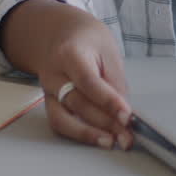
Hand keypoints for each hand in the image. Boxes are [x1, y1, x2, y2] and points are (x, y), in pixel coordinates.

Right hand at [0, 0, 132, 149]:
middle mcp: (53, 74)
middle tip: (127, 136)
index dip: (108, 101)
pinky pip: (59, 123)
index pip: (89, 81)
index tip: (127, 116)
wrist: (58, 32)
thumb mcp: (107, 48)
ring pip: (62, 119)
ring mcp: (47, 91)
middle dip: (105, 123)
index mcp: (69, 54)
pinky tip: (97, 138)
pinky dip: (77, 133)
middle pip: (78, 103)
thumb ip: (115, 79)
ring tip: (112, 143)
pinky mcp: (49, 102)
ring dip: (88, 135)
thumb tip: (123, 111)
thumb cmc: (86, 38)